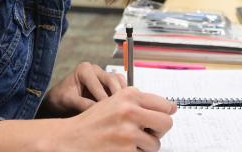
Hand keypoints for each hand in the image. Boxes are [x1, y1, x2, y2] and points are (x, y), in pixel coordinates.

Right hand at [0, 88, 176, 151]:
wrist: (70, 138)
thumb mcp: (114, 101)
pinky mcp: (125, 151)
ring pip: (156, 143)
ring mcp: (128, 132)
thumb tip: (170, 108)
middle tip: (148, 132)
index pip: (165, 105)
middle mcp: (130, 110)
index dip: (166, 113)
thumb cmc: (93, 120)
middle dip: (159, 130)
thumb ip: (138, 101)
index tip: (165, 116)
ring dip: (146, 145)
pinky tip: (122, 148)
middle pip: (167, 123)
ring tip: (129, 141)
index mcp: (129, 95)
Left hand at [39, 62, 125, 116]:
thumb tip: (98, 111)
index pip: (97, 85)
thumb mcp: (69, 100)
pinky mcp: (109, 81)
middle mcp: (95, 69)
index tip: (107, 112)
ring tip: (121, 107)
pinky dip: (123, 93)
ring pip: (118, 80)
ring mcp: (103, 74)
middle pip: (112, 79)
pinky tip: (121, 105)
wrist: (60, 97)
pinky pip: (120, 84)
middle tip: (118, 110)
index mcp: (84, 69)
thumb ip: (83, 104)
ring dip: (122, 93)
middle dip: (115, 95)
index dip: (103, 99)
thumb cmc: (62, 97)